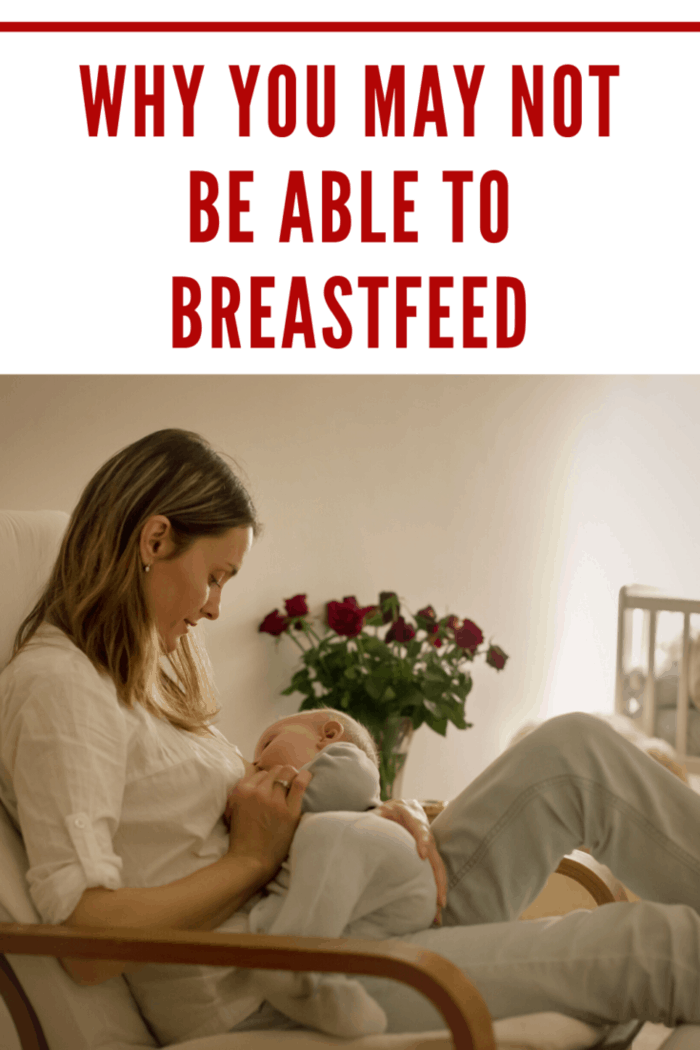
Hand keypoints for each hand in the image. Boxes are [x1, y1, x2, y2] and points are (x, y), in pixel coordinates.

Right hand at [224, 764, 311, 878]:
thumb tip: (259, 780)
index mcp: (242, 791)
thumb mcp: (233, 809)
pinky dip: (305, 776)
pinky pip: (300, 783)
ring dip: (291, 778)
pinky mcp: (289, 811)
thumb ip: (243, 793)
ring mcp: (274, 801)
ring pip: (287, 775)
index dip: (269, 779)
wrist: (250, 862)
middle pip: (275, 772)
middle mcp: (257, 792)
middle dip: (281, 776)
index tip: (274, 786)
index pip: (261, 773)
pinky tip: (308, 775)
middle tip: (286, 785)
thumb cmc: (242, 839)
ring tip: (295, 785)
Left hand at [373, 799, 447, 925]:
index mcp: (410, 814)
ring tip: (438, 909)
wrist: (402, 806)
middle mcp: (423, 829)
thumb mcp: (378, 813)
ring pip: (437, 864)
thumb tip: (358, 837)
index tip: (421, 855)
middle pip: (434, 851)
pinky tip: (434, 905)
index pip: (419, 827)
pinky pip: (433, 870)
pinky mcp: (427, 853)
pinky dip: (435, 886)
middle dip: (437, 875)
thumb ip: (372, 822)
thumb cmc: (386, 812)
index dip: (422, 840)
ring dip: (439, 886)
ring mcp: (428, 842)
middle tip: (438, 898)